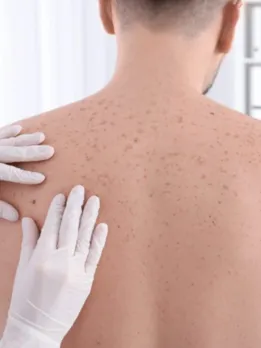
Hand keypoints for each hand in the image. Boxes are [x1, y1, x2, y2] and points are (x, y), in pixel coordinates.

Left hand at [0, 125, 53, 221]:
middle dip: (34, 152)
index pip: (12, 175)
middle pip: (15, 153)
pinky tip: (20, 128)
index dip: (27, 177)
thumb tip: (15, 216)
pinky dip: (9, 130)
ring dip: (27, 139)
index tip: (42, 178)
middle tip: (51, 150)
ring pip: (10, 140)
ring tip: (42, 136)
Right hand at [1, 186, 107, 347]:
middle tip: (80, 189)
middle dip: (75, 206)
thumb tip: (29, 220)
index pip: (52, 225)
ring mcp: (75, 270)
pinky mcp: (86, 280)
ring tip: (94, 200)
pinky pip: (94, 256)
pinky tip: (103, 226)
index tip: (63, 196)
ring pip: (84, 237)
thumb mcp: (23, 269)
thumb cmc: (25, 299)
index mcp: (41, 256)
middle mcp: (60, 260)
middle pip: (70, 227)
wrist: (37, 329)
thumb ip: (29, 242)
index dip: (58, 209)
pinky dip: (99, 240)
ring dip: (90, 217)